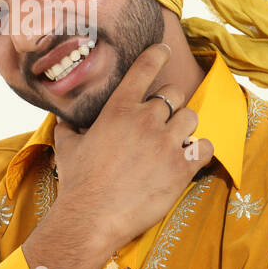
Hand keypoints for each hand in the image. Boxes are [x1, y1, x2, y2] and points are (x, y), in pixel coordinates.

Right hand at [52, 42, 213, 253]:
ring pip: (192, 118)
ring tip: (176, 142)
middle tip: (164, 122)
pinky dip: (200, 152)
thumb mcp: (67, 147)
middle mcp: (145, 120)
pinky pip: (205, 147)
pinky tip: (190, 160)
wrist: (91, 218)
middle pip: (175, 94)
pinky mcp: (181, 168)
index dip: (158, 54)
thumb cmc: (77, 183)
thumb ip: (68, 128)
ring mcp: (166, 143)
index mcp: (118, 108)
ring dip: (186, 128)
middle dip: (172, 106)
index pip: (145, 67)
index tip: (165, 50)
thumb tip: (62, 120)